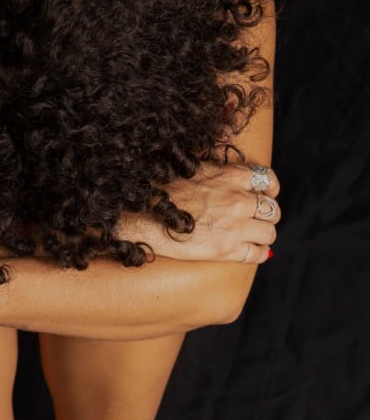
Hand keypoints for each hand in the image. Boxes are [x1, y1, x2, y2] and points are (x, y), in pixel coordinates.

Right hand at [118, 161, 281, 262]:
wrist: (146, 216)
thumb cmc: (164, 191)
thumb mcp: (196, 168)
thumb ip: (219, 171)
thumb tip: (232, 165)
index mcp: (231, 177)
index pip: (267, 180)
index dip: (271, 190)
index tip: (267, 195)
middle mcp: (238, 200)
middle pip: (272, 209)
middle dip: (267, 215)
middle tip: (257, 220)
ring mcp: (234, 226)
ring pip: (269, 232)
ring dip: (263, 235)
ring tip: (254, 237)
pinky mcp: (226, 249)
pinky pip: (257, 254)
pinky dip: (258, 253)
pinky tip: (249, 251)